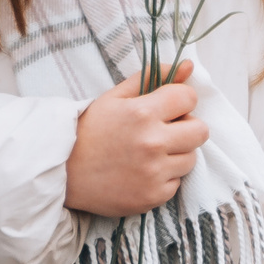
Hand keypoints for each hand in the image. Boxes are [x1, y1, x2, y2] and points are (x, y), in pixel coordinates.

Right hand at [64, 60, 208, 217]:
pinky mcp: (152, 197)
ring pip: (191, 158)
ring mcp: (153, 173)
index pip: (189, 98)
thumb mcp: (115, 97)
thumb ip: (152, 77)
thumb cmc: (90, 130)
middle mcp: (152, 143)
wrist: (62, 172)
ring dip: (176, 155)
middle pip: (200, 131)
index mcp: (143, 113)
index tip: (168, 108)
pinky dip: (164, 178)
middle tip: (163, 132)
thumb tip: (189, 66)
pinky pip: (176, 183)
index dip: (181, 101)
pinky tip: (142, 173)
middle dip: (186, 128)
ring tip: (149, 154)